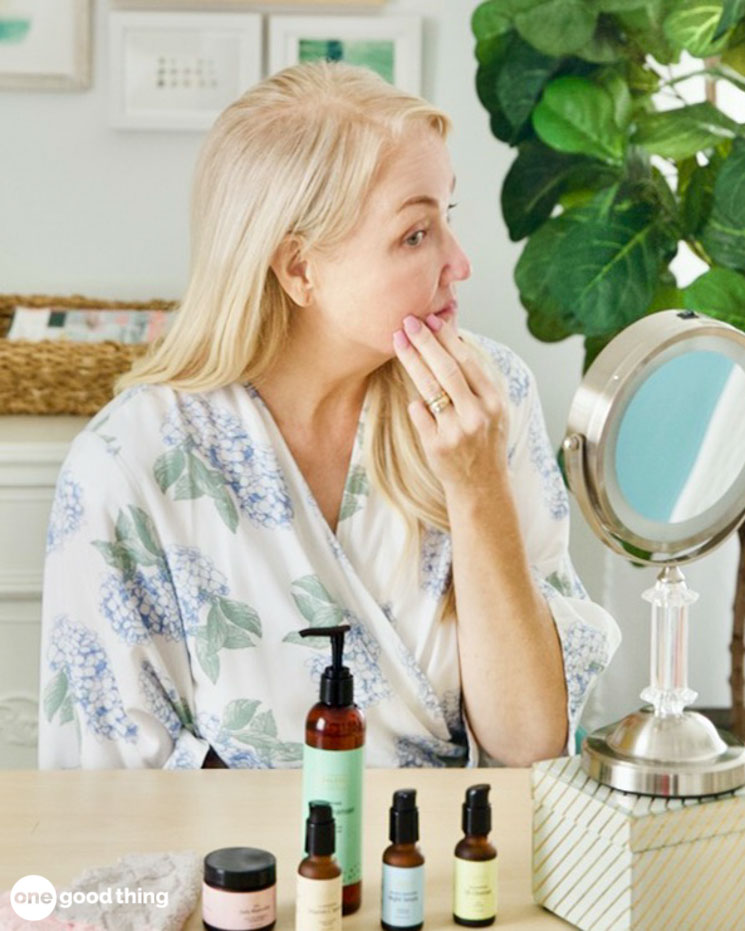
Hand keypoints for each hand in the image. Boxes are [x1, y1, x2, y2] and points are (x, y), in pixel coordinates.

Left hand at [392, 312, 508, 493]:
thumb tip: (454, 337)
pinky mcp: (437, 446)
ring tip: (398, 341)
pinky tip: (412, 398)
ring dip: (411, 360)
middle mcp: (477, 415)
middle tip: (408, 321)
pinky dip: (415, 404)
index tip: (431, 319)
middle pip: (447, 369)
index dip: (447, 338)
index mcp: (494, 402)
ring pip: (429, 388)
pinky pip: (419, 414)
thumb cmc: (484, 442)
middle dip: (426, 342)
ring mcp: (456, 431)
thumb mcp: (492, 410)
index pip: (467, 362)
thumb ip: (475, 379)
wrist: (482, 486)